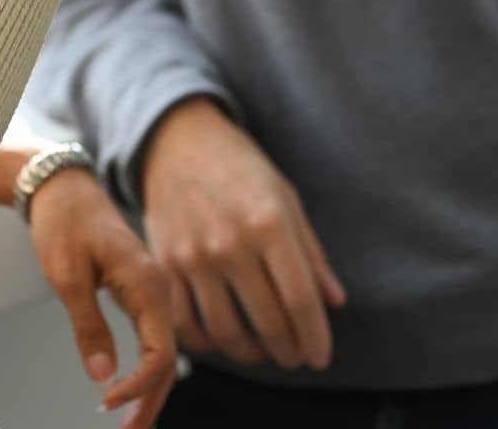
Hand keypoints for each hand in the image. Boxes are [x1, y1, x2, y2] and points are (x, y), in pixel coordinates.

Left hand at [28, 168, 176, 428]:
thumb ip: (88, 327)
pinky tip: (127, 388)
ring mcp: (153, 291)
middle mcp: (159, 289)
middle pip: (167, 360)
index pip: (160, 353)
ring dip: (148, 391)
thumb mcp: (68, 277)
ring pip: (161, 353)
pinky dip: (143, 369)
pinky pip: (152, 338)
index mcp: (148, 283)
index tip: (106, 404)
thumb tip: (103, 376)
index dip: (138, 386)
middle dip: (149, 402)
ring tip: (128, 424)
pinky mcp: (141, 293)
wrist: (63, 187)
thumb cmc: (64, 222)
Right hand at [139, 97, 345, 370]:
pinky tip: (224, 337)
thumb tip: (335, 302)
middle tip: (296, 356)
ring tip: (264, 350)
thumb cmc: (239, 167)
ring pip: (226, 332)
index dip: (315, 337)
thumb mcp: (286, 198)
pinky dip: (207, 342)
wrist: (177, 140)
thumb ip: (311, 254)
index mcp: (268, 222)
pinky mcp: (163, 264)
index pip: (300, 299)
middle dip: (289, 350)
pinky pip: (186, 322)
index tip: (321, 356)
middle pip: (267, 322)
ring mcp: (192, 255)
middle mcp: (229, 242)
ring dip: (251, 353)